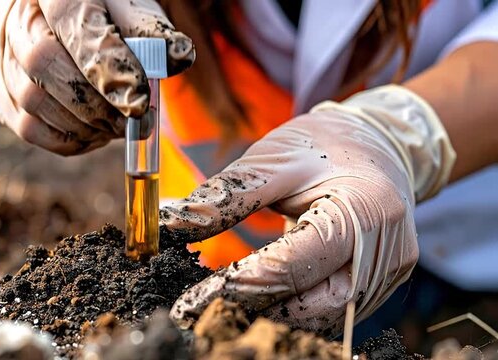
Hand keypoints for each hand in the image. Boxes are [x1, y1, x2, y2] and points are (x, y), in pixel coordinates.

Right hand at [0, 0, 193, 154]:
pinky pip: (25, 127)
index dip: (109, 69)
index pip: (74, 26)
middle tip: (134, 121)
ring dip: (82, 125)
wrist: (61, 13)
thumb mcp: (125, 2)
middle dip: (96, 104)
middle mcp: (13, 18)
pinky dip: (65, 140)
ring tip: (117, 127)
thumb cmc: (101, 8)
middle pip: (43, 65)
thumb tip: (176, 57)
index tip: (140, 101)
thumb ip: (146, 27)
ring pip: (30, 100)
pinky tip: (94, 134)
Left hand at [163, 85, 455, 333]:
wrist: (379, 144)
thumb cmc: (324, 145)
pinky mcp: (381, 284)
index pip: (291, 266)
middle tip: (205, 308)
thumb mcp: (273, 159)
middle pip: (312, 304)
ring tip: (229, 305)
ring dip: (275, 315)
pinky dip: (297, 309)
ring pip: (324, 317)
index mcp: (361, 211)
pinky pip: (334, 310)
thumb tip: (174, 224)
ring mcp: (387, 274)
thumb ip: (227, 196)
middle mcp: (384, 252)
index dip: (238, 285)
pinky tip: (264, 301)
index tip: (192, 300)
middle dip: (255, 309)